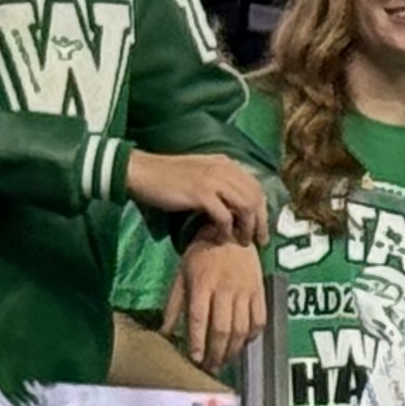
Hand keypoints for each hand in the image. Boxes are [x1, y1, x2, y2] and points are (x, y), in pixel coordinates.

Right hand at [125, 148, 268, 247]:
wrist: (142, 172)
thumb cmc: (167, 176)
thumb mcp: (200, 174)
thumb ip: (219, 184)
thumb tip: (235, 206)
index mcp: (226, 163)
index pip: (256, 187)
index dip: (263, 209)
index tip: (262, 227)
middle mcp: (224, 169)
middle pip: (255, 197)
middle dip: (261, 222)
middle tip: (259, 241)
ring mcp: (213, 180)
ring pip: (245, 206)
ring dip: (247, 227)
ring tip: (242, 242)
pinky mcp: (201, 193)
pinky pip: (224, 216)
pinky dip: (227, 230)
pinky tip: (222, 238)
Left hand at [167, 237, 260, 371]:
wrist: (230, 231)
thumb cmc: (201, 254)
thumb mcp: (181, 275)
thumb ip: (174, 304)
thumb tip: (164, 332)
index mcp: (202, 284)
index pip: (198, 319)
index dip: (197, 342)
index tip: (195, 360)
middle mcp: (225, 289)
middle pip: (222, 329)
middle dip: (216, 353)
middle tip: (211, 368)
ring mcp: (245, 291)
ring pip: (241, 328)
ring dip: (233, 349)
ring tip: (225, 361)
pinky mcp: (260, 290)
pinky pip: (259, 318)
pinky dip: (253, 335)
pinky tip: (244, 343)